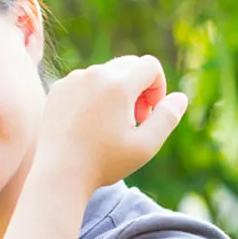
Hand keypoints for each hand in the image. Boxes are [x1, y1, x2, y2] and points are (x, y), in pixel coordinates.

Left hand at [35, 55, 187, 196]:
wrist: (58, 173)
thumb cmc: (103, 163)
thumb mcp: (145, 145)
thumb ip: (168, 118)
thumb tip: (180, 97)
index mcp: (118, 84)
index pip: (150, 65)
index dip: (158, 88)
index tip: (149, 114)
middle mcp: (94, 74)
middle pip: (128, 65)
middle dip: (138, 88)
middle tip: (133, 119)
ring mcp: (72, 80)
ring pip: (105, 73)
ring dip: (115, 91)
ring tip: (111, 124)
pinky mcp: (58, 89)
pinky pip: (84, 82)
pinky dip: (93, 95)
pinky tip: (89, 124)